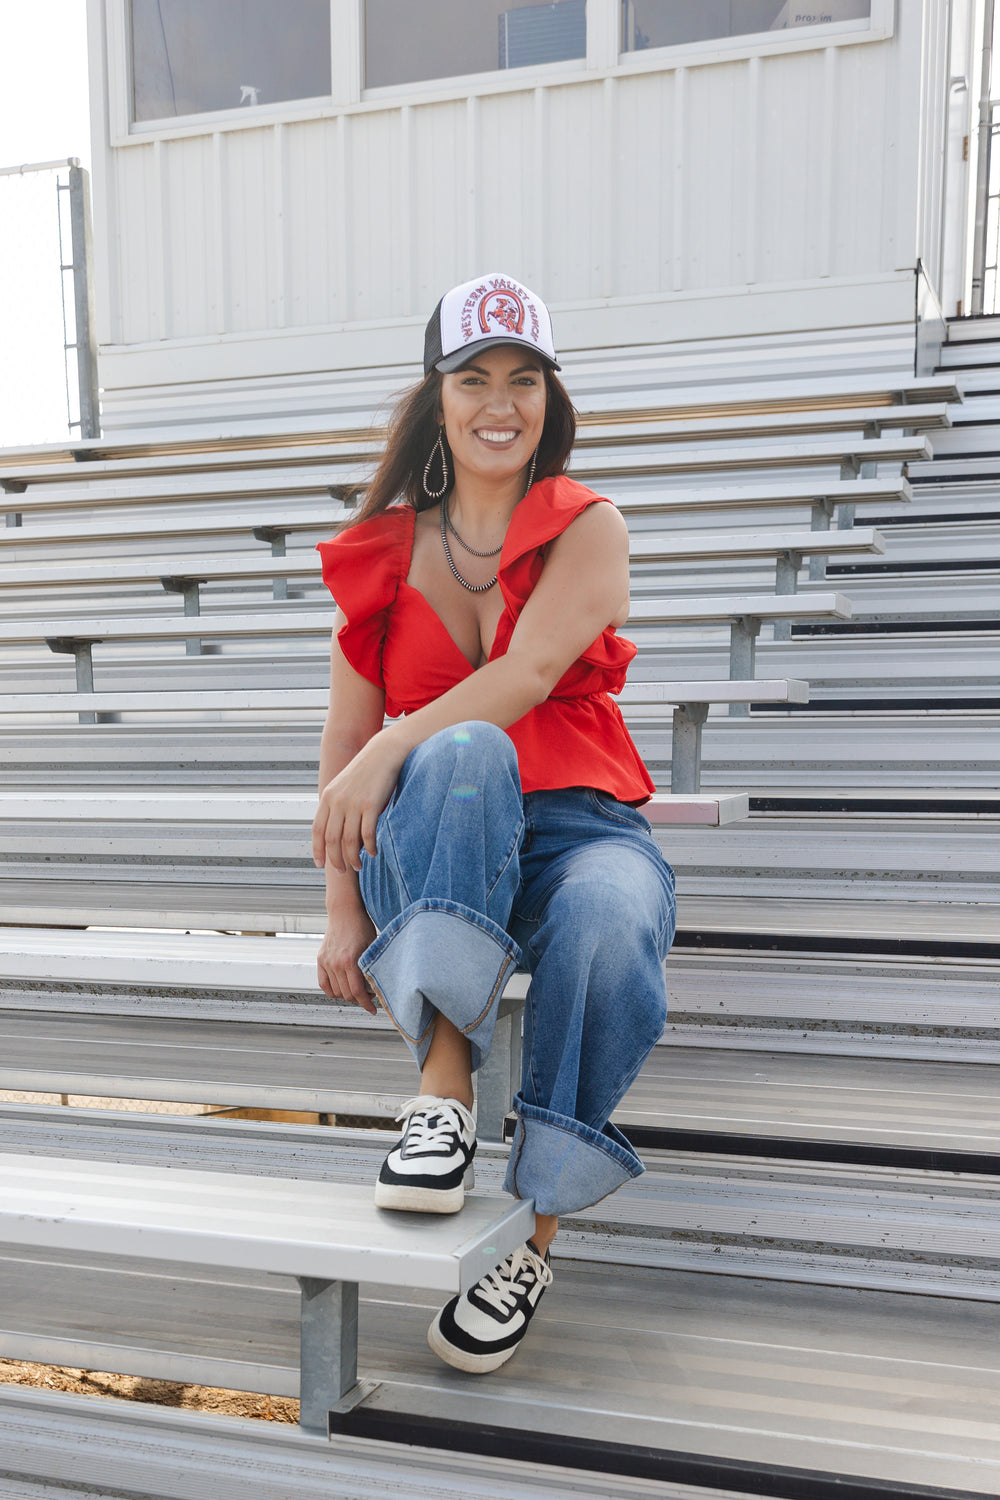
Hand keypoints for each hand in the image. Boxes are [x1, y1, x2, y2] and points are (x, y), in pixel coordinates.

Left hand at [312, 730, 405, 874]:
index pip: (317, 830)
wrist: (384, 753)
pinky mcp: (371, 805)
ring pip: (348, 840)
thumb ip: (337, 806)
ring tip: (357, 866)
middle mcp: (337, 801)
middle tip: (342, 871)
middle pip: (331, 839)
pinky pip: (367, 834)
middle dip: (335, 859)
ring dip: (352, 858)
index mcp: (328, 797)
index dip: (318, 849)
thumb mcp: (344, 786)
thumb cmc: (366, 772)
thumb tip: (338, 832)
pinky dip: (368, 847)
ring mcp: (354, 803)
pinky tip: (372, 853)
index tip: (320, 864)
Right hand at [317, 906, 377, 1012]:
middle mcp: (336, 963)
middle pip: (346, 994)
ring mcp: (326, 962)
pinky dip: (333, 991)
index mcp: (350, 961)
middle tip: (370, 995)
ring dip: (347, 995)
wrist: (344, 912)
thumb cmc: (362, 927)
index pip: (357, 992)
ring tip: (357, 989)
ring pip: (335, 992)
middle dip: (360, 999)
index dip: (367, 1004)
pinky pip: (324, 984)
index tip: (373, 1010)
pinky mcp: (320, 959)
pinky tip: (342, 988)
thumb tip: (376, 989)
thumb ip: (371, 968)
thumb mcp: (372, 947)